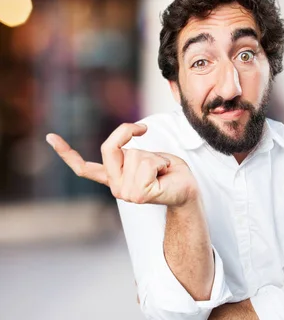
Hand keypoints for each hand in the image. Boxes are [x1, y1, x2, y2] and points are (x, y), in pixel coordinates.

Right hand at [46, 123, 197, 205]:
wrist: (188, 189)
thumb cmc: (170, 171)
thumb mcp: (147, 155)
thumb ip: (131, 154)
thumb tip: (126, 153)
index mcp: (113, 178)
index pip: (84, 168)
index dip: (66, 153)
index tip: (50, 137)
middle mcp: (115, 187)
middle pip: (112, 148)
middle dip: (130, 134)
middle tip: (147, 136)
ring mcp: (125, 193)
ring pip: (136, 155)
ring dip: (156, 156)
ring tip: (163, 170)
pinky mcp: (139, 194)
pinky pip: (146, 164)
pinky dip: (159, 162)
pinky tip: (163, 173)